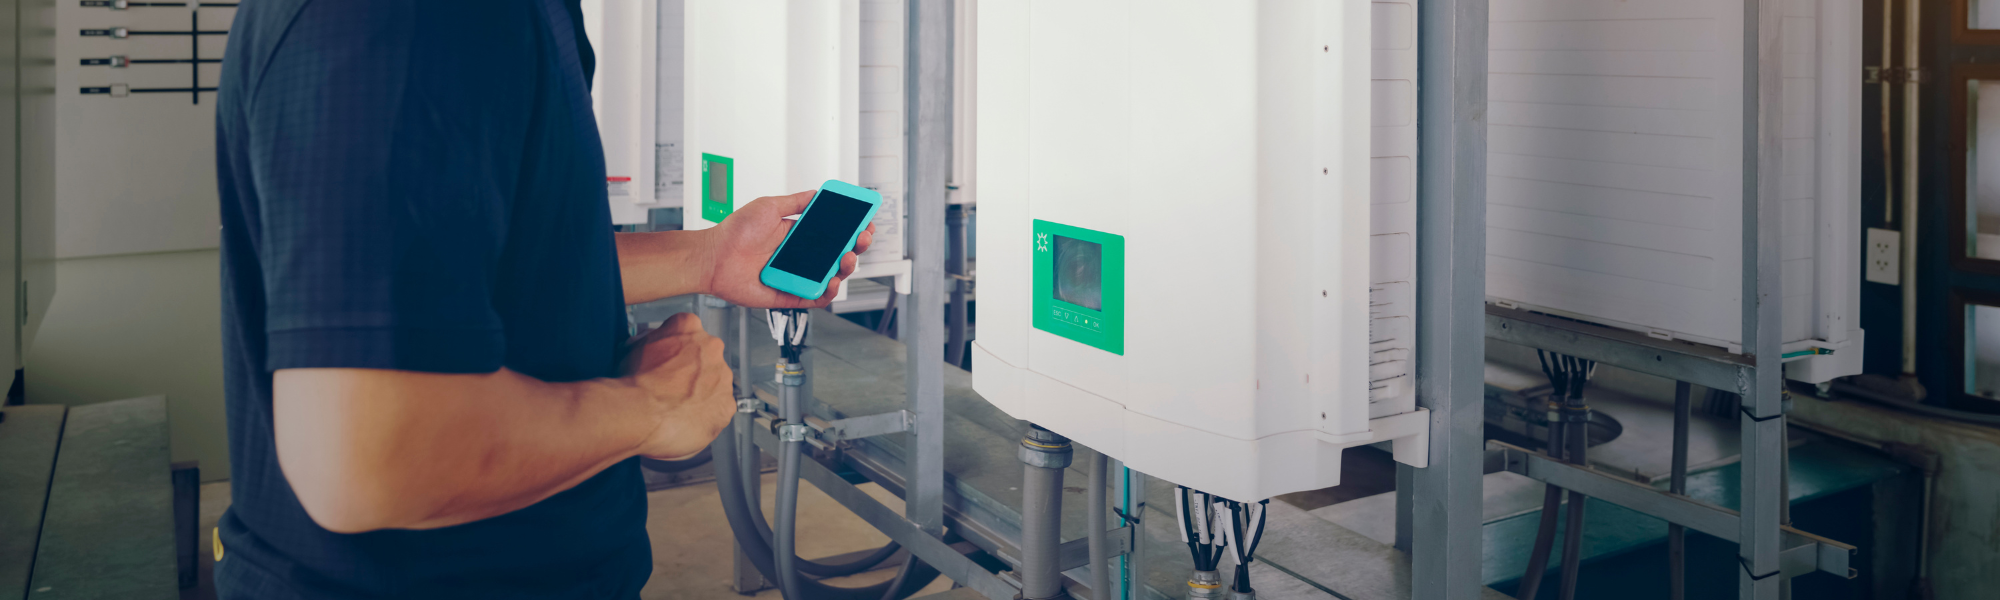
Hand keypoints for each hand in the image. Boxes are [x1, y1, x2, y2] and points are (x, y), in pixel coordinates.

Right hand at [622, 313, 735, 459]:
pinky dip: (707, 414)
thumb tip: (651, 346)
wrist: (642, 411)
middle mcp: (712, 347)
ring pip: (715, 383)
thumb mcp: (634, 347)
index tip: (668, 360)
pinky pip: (720, 408)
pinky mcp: (726, 404)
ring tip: (678, 406)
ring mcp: (722, 376)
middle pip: (706, 356)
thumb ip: (651, 341)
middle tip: (672, 386)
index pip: (686, 331)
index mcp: (688, 327)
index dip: (675, 349)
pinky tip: (688, 419)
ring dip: (702, 392)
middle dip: (692, 370)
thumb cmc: (634, 381)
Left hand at [700, 190, 874, 308]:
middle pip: (837, 255)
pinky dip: (828, 292)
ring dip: (846, 268)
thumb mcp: (768, 206)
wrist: (712, 256)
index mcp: (798, 236)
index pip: (833, 234)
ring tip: (848, 258)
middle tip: (863, 239)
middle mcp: (800, 257)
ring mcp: (796, 276)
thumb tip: (818, 193)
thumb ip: (795, 202)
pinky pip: (815, 297)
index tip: (865, 222)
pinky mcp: (789, 295)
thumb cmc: (734, 232)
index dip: (851, 229)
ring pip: (831, 276)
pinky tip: (833, 281)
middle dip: (856, 247)